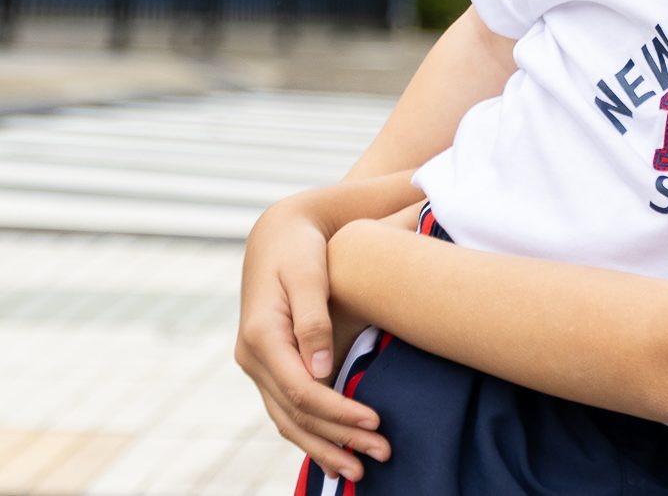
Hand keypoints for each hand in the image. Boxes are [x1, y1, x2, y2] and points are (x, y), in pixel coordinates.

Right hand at [235, 197, 390, 481]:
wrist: (280, 232)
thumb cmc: (301, 248)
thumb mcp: (309, 273)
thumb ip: (313, 320)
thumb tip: (321, 371)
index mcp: (261, 336)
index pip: (301, 390)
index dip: (338, 412)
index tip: (375, 423)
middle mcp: (252, 356)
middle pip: (295, 413)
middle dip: (337, 439)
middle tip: (380, 457)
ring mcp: (257, 364)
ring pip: (288, 419)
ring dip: (324, 446)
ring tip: (359, 471)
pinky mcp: (269, 365)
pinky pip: (287, 409)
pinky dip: (311, 433)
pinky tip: (336, 451)